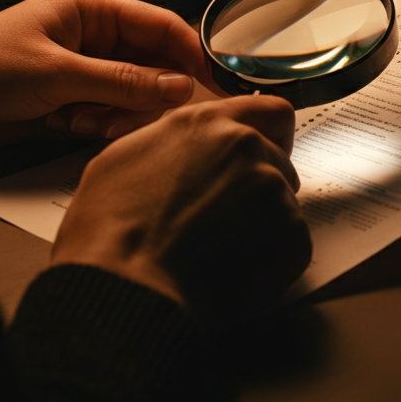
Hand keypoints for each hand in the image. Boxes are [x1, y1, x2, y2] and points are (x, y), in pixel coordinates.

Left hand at [0, 0, 215, 146]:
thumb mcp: (58, 73)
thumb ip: (124, 81)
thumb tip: (179, 86)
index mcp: (91, 8)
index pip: (160, 23)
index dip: (190, 51)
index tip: (214, 79)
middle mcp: (93, 34)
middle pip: (151, 62)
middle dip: (148, 92)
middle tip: (145, 114)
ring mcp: (83, 66)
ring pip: (133, 91)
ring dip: (118, 111)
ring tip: (86, 118)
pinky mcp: (72, 96)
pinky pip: (109, 110)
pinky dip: (98, 122)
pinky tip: (70, 123)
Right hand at [50, 95, 311, 322]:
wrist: (124, 291)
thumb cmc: (109, 232)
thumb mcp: (124, 157)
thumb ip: (173, 140)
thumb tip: (188, 149)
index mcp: (208, 123)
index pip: (269, 110)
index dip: (270, 133)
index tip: (270, 148)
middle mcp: (247, 147)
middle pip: (277, 159)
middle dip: (258, 184)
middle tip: (226, 216)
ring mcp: (272, 190)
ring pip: (282, 201)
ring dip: (261, 221)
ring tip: (218, 249)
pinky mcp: (290, 235)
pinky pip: (290, 241)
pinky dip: (270, 256)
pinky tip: (232, 269)